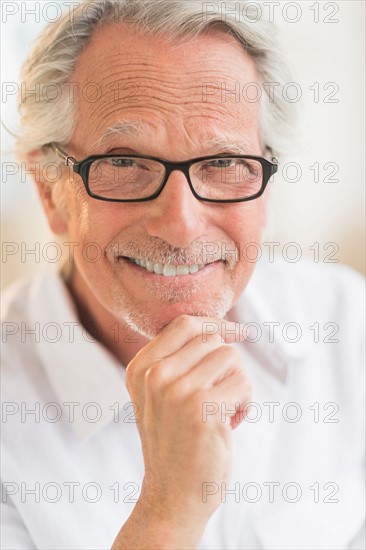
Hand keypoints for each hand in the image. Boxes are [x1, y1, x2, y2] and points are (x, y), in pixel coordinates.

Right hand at [125, 314, 251, 532]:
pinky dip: (246, 403)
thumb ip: (177, 361)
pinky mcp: (201, 408)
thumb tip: (219, 328)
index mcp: (140, 368)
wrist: (172, 497)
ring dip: (238, 383)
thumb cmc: (176, 443)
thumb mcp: (160, 396)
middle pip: (212, 339)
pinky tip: (231, 424)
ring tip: (225, 410)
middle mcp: (154, 375)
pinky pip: (243, 383)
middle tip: (222, 396)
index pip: (184, 324)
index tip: (237, 332)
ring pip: (230, 357)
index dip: (216, 324)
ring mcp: (176, 390)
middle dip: (228, 365)